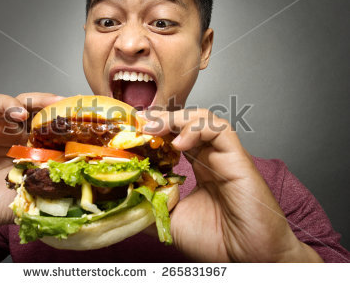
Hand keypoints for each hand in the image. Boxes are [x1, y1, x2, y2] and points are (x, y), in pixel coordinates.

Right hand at [0, 93, 63, 230]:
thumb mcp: (25, 200)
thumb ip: (45, 193)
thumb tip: (76, 193)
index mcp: (33, 152)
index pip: (57, 133)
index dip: (72, 128)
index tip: (89, 127)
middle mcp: (19, 136)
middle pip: (43, 113)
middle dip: (60, 110)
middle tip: (75, 110)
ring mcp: (0, 128)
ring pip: (23, 103)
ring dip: (39, 101)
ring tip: (53, 105)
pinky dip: (8, 104)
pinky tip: (18, 113)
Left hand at [139, 109, 321, 261]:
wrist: (248, 257)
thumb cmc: (217, 240)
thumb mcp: (171, 221)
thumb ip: (151, 206)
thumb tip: (128, 197)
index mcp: (196, 168)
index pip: (173, 137)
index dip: (153, 132)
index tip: (131, 132)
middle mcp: (210, 157)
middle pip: (184, 123)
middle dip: (159, 119)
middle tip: (138, 124)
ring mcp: (223, 155)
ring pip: (201, 119)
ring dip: (175, 118)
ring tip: (153, 127)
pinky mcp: (237, 157)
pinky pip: (219, 129)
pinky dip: (197, 128)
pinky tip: (179, 143)